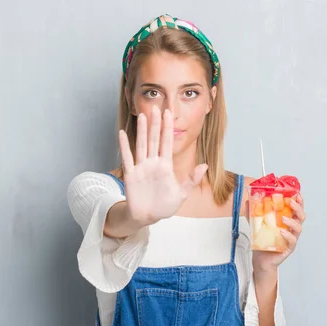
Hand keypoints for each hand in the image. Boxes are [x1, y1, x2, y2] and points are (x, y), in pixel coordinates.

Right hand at [119, 105, 207, 225]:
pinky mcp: (131, 174)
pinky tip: (122, 133)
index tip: (169, 113)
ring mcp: (141, 167)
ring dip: (141, 130)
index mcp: (165, 165)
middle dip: (155, 123)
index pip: (167, 142)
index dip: (168, 127)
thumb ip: (191, 180)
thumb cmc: (164, 206)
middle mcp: (153, 163)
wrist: (147, 217)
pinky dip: (124, 146)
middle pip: (154, 139)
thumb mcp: (181, 194)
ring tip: (142, 115)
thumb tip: (205, 165)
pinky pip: (127, 158)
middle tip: (156, 107)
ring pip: (141, 144)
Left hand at [252, 194, 305, 272]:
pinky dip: (288, 235)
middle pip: (301, 216)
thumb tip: (248, 200)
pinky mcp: (288, 248)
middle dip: (298, 208)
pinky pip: (292, 241)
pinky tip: (282, 232)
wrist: (261, 259)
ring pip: (298, 228)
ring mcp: (291, 238)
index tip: (296, 194)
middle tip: (292, 202)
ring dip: (292, 222)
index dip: (298, 201)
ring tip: (284, 218)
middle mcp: (291, 229)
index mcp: (286, 221)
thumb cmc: (263, 241)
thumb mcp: (256, 224)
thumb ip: (253, 212)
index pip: (295, 209)